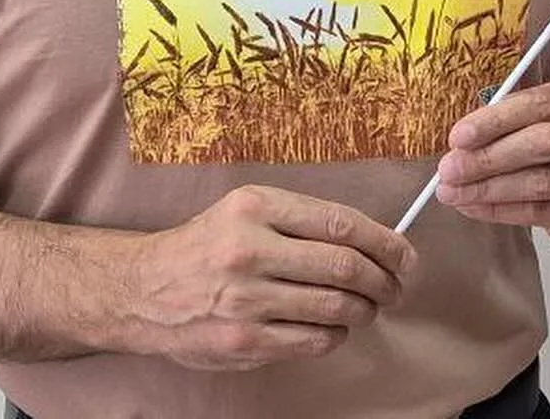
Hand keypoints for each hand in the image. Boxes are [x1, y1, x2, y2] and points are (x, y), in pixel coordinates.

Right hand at [123, 184, 414, 369]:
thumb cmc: (208, 243)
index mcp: (258, 207)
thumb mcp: (248, 208)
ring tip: (369, 308)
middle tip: (395, 287)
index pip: (341, 224)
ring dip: (364, 310)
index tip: (404, 255)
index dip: (384, 242)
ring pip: (333, 307)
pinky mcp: (243, 341)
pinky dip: (336, 336)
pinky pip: (311, 341)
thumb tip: (370, 239)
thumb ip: (302, 220)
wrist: (144, 289)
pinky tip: (335, 328)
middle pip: (344, 267)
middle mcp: (251, 250)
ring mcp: (246, 300)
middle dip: (383, 280)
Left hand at [435, 73, 549, 251]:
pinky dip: (501, 211)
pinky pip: (541, 212)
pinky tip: (474, 207)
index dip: (499, 119)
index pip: (544, 101)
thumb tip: (463, 139)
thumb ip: (516, 117)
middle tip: (449, 169)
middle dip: (489, 157)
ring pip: (541, 182)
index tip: (459, 135)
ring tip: (453, 192)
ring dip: (489, 189)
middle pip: (544, 142)